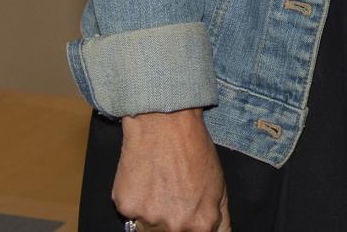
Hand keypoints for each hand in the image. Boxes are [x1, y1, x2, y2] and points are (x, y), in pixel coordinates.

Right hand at [114, 108, 228, 231]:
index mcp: (202, 223)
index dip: (193, 226)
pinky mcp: (126, 207)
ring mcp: (149, 219)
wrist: (165, 125)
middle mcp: (176, 226)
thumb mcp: (219, 185)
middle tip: (174, 194)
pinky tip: (145, 179)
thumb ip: (221, 219)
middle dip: (174, 220)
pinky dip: (136, 201)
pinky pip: (131, 213)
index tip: (188, 214)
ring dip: (154, 213)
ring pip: (149, 228)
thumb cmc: (194, 151)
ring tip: (160, 185)